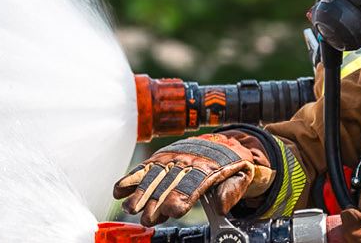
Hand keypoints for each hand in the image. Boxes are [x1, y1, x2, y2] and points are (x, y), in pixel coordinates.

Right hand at [113, 132, 274, 224]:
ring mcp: (173, 158)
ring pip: (154, 175)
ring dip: (140, 192)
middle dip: (156, 201)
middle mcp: (188, 161)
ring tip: (130, 208)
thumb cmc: (232, 165)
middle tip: (147, 218)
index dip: (180, 198)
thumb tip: (220, 208)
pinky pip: (145, 167)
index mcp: (209, 168)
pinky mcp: (162, 157)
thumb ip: (230, 192)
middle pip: (169, 183)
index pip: (193, 184)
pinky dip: (130, 178)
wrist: (226, 143)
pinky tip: (119, 190)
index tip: (171, 211)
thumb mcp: (241, 178)